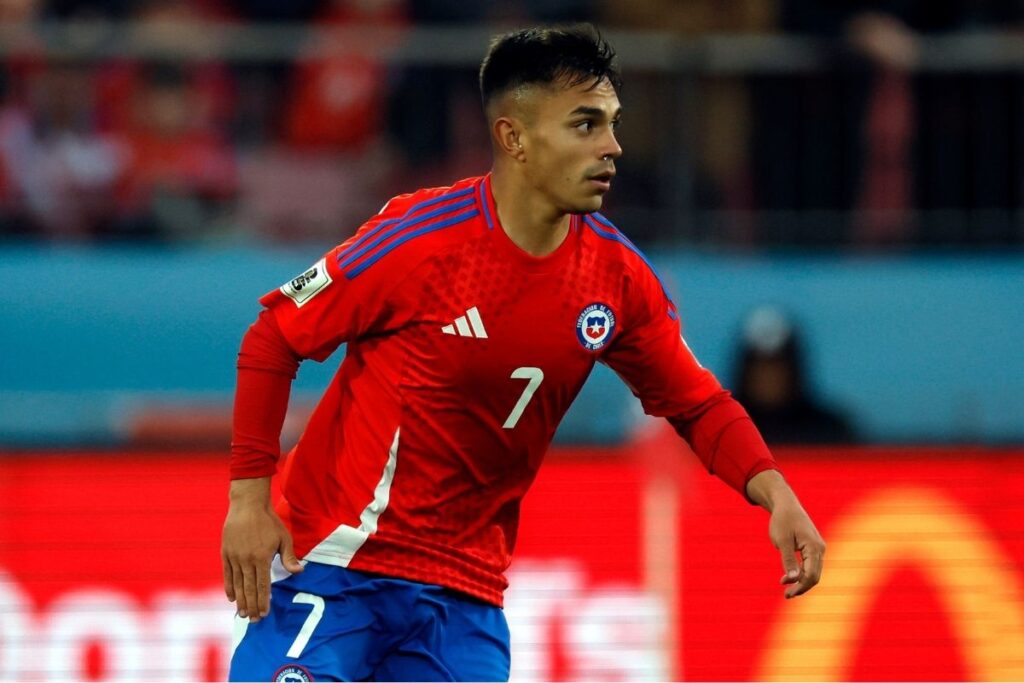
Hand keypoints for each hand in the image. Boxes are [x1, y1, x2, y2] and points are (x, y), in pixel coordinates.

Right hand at [221, 478, 303, 621]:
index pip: (262, 586)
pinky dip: (229, 587)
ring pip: (237, 584)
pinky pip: (227, 574)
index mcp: (262, 558)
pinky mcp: (225, 553)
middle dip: (252, 606)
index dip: (263, 601)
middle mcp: (246, 560)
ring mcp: (234, 557)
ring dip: (240, 601)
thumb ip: (289, 558)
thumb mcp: (283, 538)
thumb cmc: (269, 522)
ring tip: (243, 614)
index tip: (264, 614)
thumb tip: (299, 572)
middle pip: (248, 589)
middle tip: (253, 620)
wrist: (247, 505)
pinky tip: (231, 598)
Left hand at [747, 470, 825, 598]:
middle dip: (801, 587)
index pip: (812, 575)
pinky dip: (802, 573)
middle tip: (786, 596)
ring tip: (786, 588)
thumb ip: (788, 560)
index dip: (800, 587)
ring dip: (801, 581)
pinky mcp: (813, 548)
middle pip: (815, 576)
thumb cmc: (782, 520)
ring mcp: (818, 548)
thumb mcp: (782, 540)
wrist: (786, 505)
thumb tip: (793, 579)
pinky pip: (811, 565)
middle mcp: (820, 549)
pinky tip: (790, 577)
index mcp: (814, 547)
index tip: (786, 593)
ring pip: (813, 571)